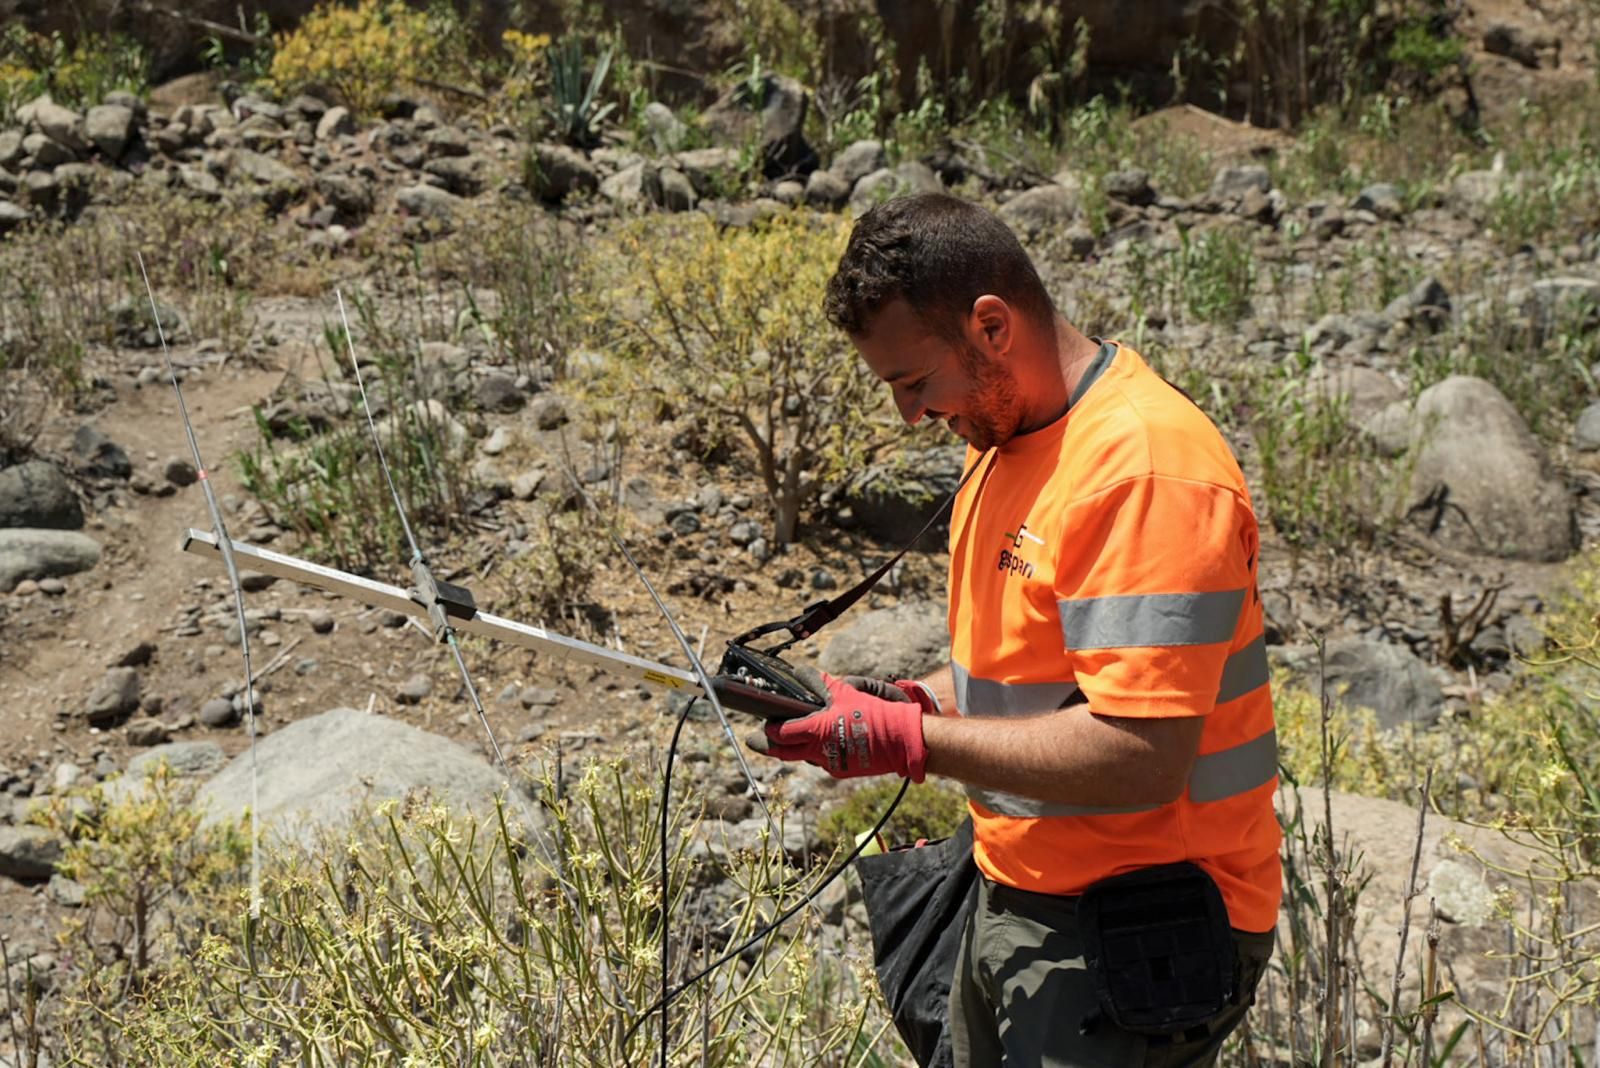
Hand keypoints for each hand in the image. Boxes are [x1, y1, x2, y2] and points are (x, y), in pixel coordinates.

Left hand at [746, 666, 928, 780]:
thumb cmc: (874, 714)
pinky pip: (822, 759)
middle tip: (755, 739)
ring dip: (796, 746)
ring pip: (804, 756)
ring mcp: (829, 763)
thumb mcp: (846, 692)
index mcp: (816, 731)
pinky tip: (822, 740)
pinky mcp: (840, 770)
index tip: (764, 723)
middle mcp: (819, 752)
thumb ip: (820, 683)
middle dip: (766, 745)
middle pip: (783, 752)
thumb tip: (800, 673)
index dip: (769, 729)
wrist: (902, 740)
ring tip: (791, 734)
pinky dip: (818, 750)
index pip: (781, 733)